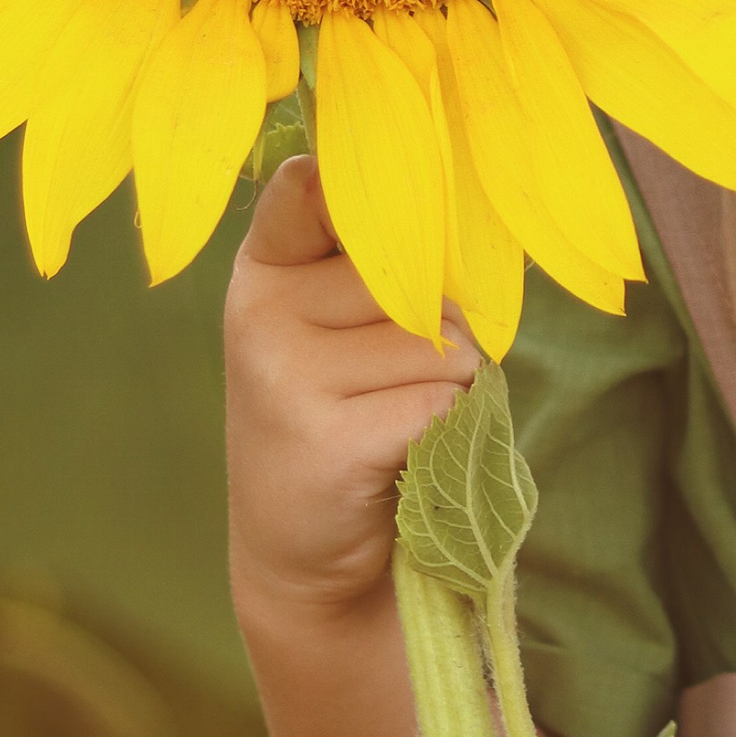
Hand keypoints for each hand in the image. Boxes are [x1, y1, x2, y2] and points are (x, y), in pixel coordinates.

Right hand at [225, 155, 477, 621]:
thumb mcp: (340, 327)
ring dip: (447, 388)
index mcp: (266, 268)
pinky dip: (445, 432)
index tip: (372, 189)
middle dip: (439, 332)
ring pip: (445, 344)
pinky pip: (442, 402)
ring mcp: (286, 375)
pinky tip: (391, 456)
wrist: (304, 551)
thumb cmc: (346, 414)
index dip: (362, 186)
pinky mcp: (326, 437)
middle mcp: (263, 312)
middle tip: (382, 387)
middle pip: (424, 279)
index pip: (311, 187)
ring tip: (387, 422)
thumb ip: (383, 269)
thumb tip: (472, 239)